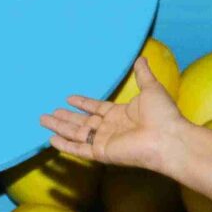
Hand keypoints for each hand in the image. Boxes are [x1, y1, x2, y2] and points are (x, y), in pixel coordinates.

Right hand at [40, 60, 186, 174]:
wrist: (168, 138)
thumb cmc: (162, 115)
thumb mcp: (152, 88)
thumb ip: (143, 75)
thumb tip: (141, 59)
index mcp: (121, 114)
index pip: (96, 108)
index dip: (82, 104)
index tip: (68, 98)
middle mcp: (110, 128)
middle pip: (82, 122)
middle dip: (65, 117)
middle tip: (47, 113)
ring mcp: (105, 141)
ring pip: (76, 133)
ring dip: (60, 127)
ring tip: (43, 120)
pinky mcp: (102, 153)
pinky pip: (80, 149)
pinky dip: (66, 145)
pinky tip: (52, 139)